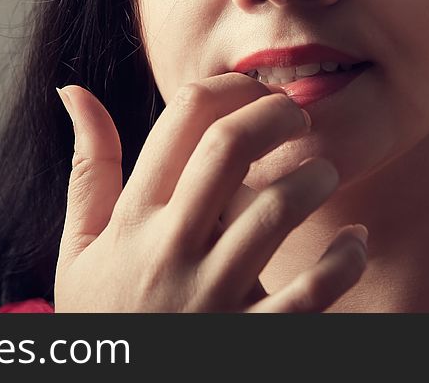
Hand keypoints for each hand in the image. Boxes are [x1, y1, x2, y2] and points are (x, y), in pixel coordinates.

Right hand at [54, 73, 367, 311]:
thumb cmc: (103, 313)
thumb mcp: (80, 243)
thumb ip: (88, 167)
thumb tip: (74, 90)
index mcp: (132, 218)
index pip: (181, 121)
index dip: (227, 88)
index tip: (250, 93)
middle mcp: (170, 249)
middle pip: (229, 148)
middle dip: (274, 114)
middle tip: (295, 116)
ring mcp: (213, 296)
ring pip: (277, 210)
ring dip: (314, 180)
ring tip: (321, 175)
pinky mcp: (252, 340)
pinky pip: (314, 293)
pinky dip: (347, 260)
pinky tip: (354, 243)